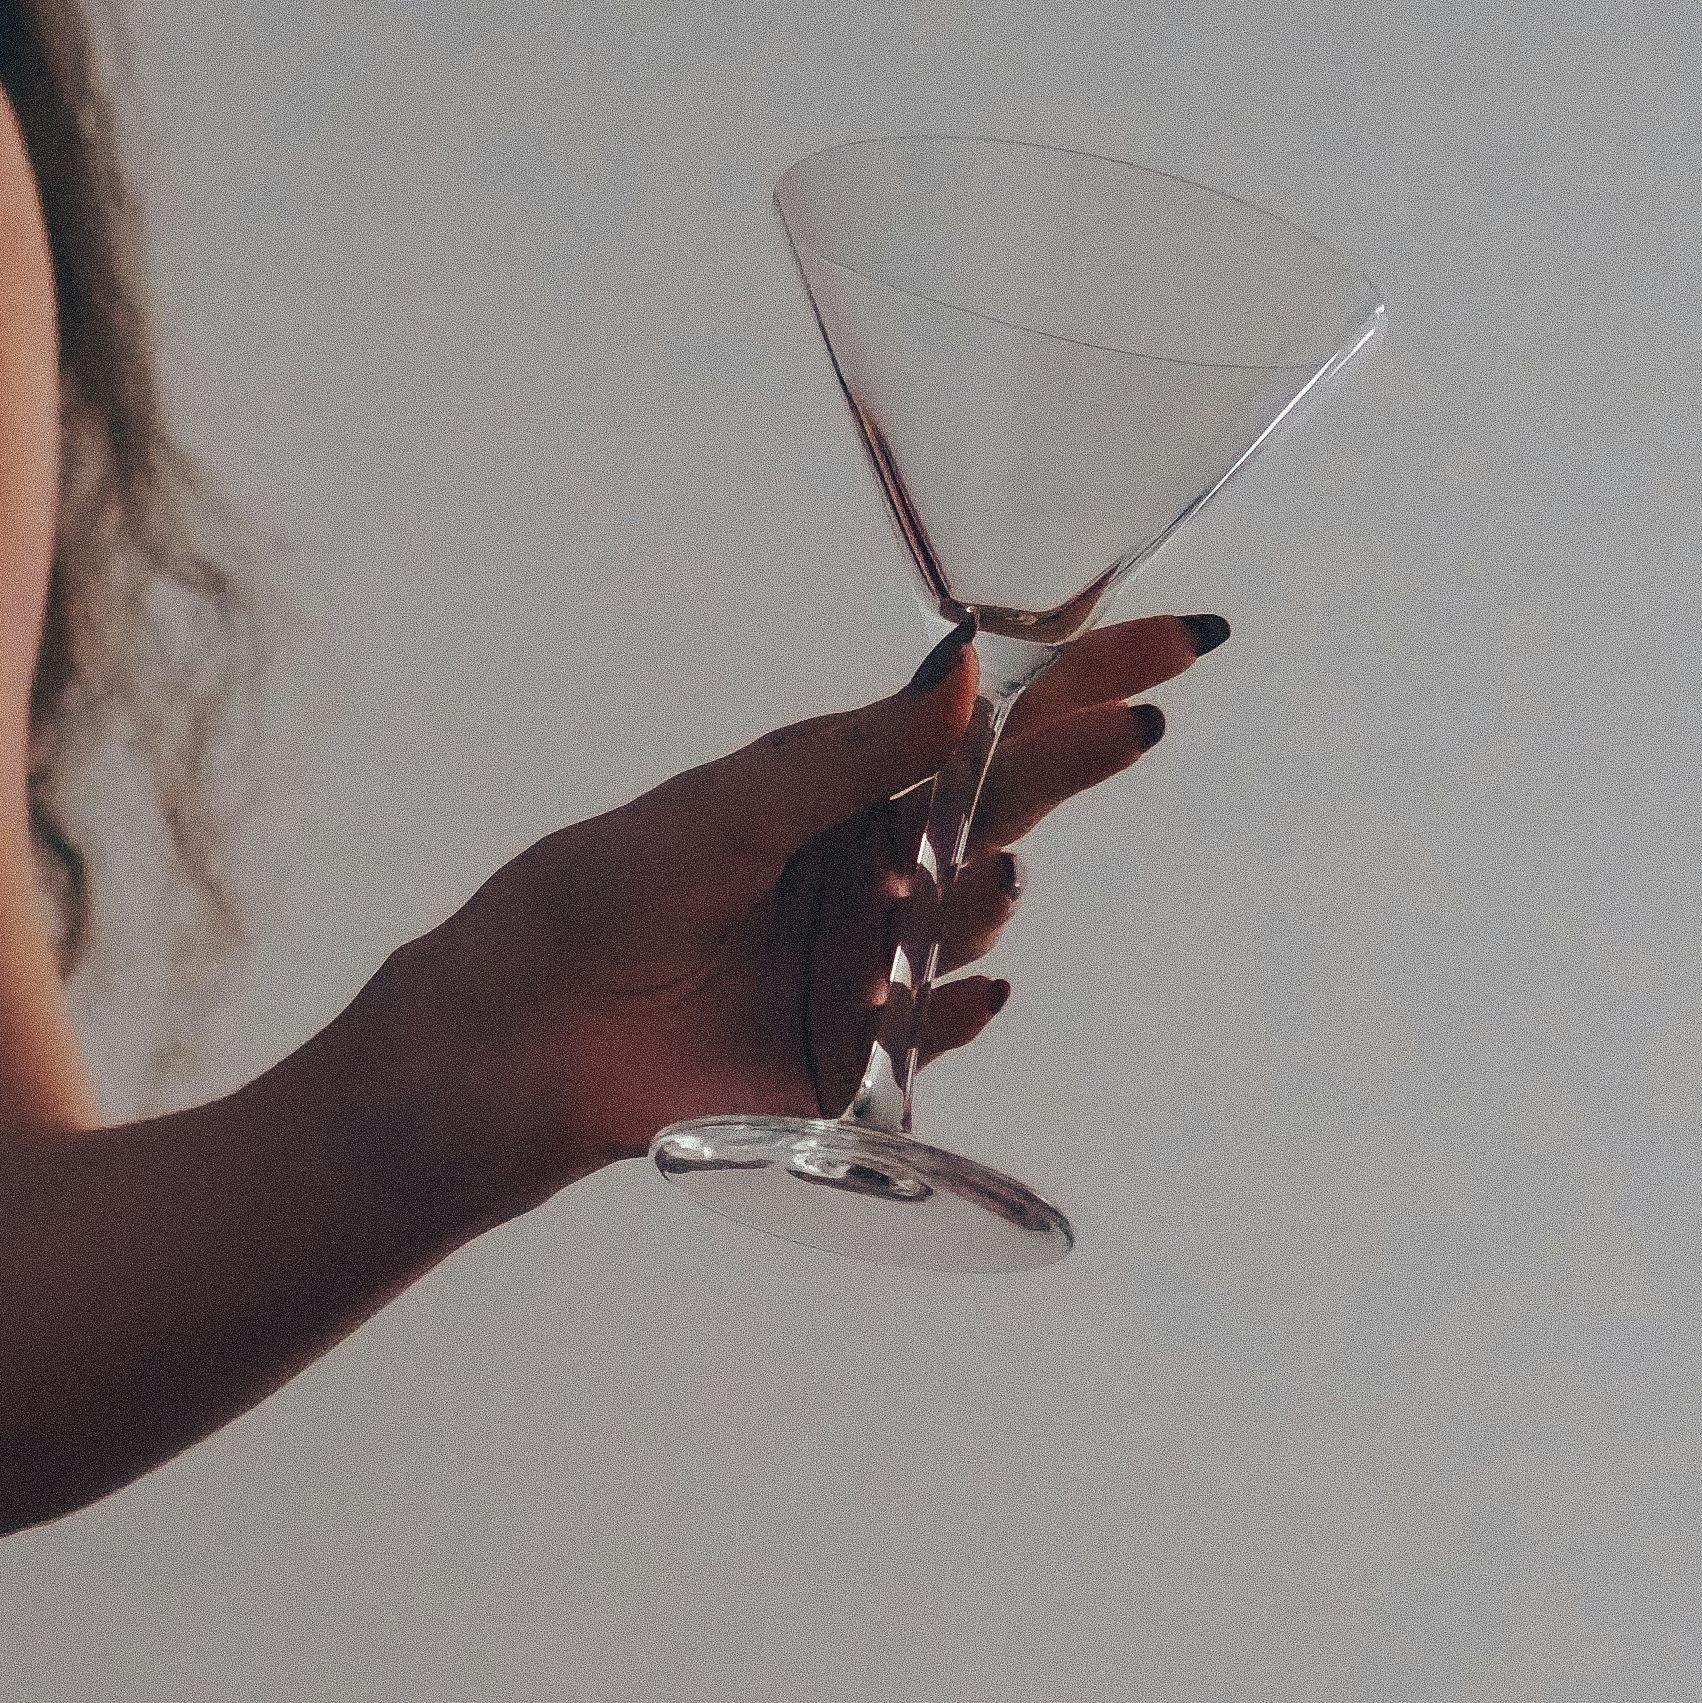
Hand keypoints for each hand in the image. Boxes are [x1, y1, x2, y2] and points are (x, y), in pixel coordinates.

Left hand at [388, 607, 1221, 1211]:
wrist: (524, 1033)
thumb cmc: (602, 896)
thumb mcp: (732, 804)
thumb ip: (856, 752)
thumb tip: (968, 668)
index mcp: (847, 791)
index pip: (985, 723)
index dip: (1082, 678)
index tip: (1177, 636)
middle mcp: (875, 874)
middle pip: (1005, 807)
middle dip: (1079, 760)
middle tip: (1140, 724)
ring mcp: (872, 969)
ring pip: (973, 921)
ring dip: (984, 892)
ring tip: (963, 880)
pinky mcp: (853, 1066)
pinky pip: (934, 1034)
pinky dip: (958, 1007)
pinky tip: (970, 987)